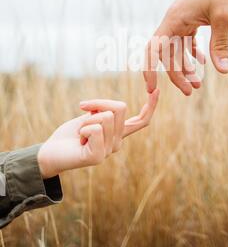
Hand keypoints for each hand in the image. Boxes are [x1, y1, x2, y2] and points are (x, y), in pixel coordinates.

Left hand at [38, 89, 158, 178]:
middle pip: (119, 108)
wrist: (50, 153)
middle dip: (98, 104)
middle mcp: (118, 143)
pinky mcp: (98, 156)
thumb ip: (103, 112)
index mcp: (118, 133)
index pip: (141, 120)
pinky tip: (78, 141)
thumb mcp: (90, 115)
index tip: (157, 90)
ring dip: (86, 119)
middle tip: (82, 117)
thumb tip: (108, 112)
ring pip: (105, 116)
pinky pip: (95, 128)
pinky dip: (82, 128)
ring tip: (80, 133)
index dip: (151, 106)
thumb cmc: (70, 134)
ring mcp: (109, 151)